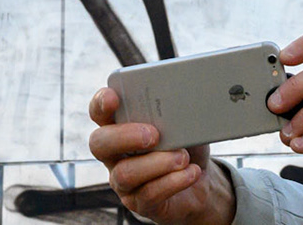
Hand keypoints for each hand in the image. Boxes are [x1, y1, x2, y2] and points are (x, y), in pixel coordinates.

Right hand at [89, 86, 235, 224]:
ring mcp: (123, 181)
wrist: (202, 181)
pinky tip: (190, 172)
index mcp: (121, 126)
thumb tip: (180, 102)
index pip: (99, 112)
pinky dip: (173, 181)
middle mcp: (115, 154)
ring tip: (183, 157)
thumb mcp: (183, 124)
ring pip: (125, 173)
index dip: (101, 104)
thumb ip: (173, 112)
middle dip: (125, 136)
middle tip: (154, 135)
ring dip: (157, 163)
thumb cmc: (186, 146)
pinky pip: (148, 194)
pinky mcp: (139, 203)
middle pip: (100, 144)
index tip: (113, 98)